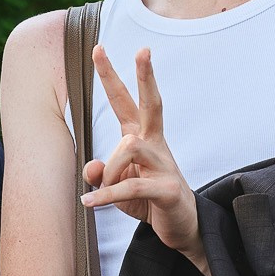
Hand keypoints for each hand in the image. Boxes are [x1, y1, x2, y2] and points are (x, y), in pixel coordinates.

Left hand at [81, 47, 204, 272]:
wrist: (182, 228)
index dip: (111, 75)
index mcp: (141, 137)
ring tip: (98, 190)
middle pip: (151, 102)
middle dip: (146, 75)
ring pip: (129, 147)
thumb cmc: (148, 200)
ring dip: (109, 168)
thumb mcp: (117, 186)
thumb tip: (91, 169)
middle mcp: (154, 144)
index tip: (98, 48)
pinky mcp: (167, 189)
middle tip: (144, 49)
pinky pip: (131, 186)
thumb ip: (101, 174)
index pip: (125, 100)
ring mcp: (164, 164)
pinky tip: (91, 202)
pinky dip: (107, 194)